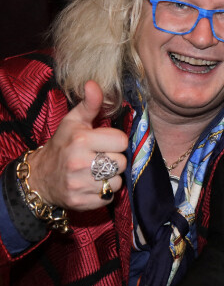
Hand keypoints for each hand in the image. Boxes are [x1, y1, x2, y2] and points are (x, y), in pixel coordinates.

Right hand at [27, 81, 127, 209]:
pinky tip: (92, 184)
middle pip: (122, 162)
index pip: (122, 141)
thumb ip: (90, 103)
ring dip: (110, 176)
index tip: (104, 142)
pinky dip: (104, 191)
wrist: (40, 178)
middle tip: (100, 157)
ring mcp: (80, 185)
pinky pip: (109, 196)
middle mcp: (80, 163)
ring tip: (96, 170)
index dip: (116, 141)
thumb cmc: (62, 145)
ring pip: (117, 181)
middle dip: (114, 159)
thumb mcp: (74, 121)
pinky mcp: (81, 202)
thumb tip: (94, 83)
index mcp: (81, 140)